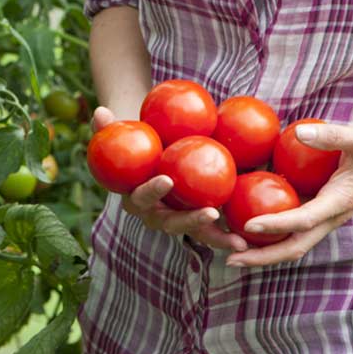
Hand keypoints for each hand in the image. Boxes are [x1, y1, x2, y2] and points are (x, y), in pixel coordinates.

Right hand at [92, 106, 247, 252]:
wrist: (150, 156)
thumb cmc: (134, 142)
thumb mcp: (121, 134)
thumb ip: (107, 127)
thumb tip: (99, 112)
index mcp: (133, 198)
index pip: (140, 197)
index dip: (151, 190)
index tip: (166, 178)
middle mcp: (153, 215)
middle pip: (170, 223)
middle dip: (190, 222)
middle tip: (211, 213)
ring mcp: (176, 221)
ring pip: (195, 234)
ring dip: (215, 238)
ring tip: (238, 241)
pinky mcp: (195, 220)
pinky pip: (213, 229)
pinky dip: (230, 232)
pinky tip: (254, 234)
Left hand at [225, 123, 352, 266]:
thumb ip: (333, 135)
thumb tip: (301, 133)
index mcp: (339, 202)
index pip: (303, 219)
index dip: (276, 224)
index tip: (249, 226)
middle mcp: (330, 217)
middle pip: (294, 247)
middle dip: (263, 257)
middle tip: (230, 259)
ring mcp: (323, 218)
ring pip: (292, 244)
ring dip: (262, 253)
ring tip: (230, 255)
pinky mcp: (317, 213)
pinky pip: (291, 231)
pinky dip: (269, 236)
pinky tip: (244, 230)